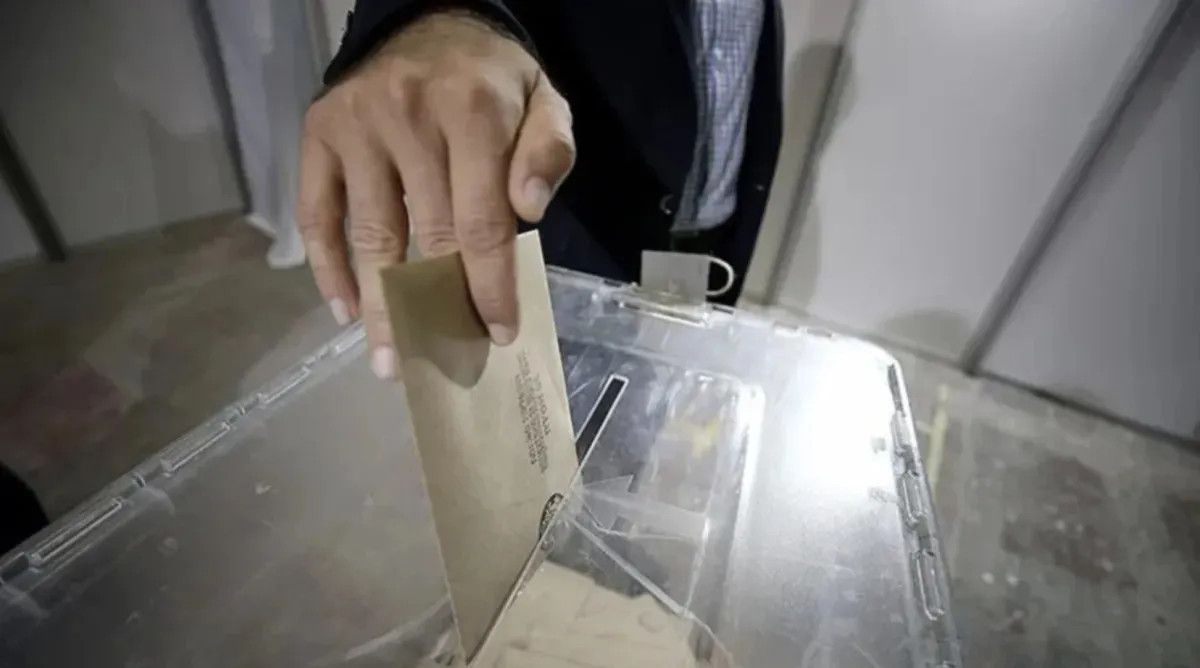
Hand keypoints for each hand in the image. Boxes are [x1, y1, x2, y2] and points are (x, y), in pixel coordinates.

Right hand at [298, 11, 574, 378]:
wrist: (431, 20)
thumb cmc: (494, 79)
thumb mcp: (544, 101)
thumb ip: (547, 152)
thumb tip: (528, 210)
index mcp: (472, 112)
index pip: (481, 221)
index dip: (490, 284)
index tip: (497, 331)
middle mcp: (408, 117)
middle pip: (426, 235)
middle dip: (438, 306)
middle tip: (443, 360)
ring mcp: (356, 126)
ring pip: (370, 234)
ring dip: (380, 305)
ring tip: (389, 359)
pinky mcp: (319, 132)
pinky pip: (317, 212)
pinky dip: (327, 267)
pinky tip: (346, 311)